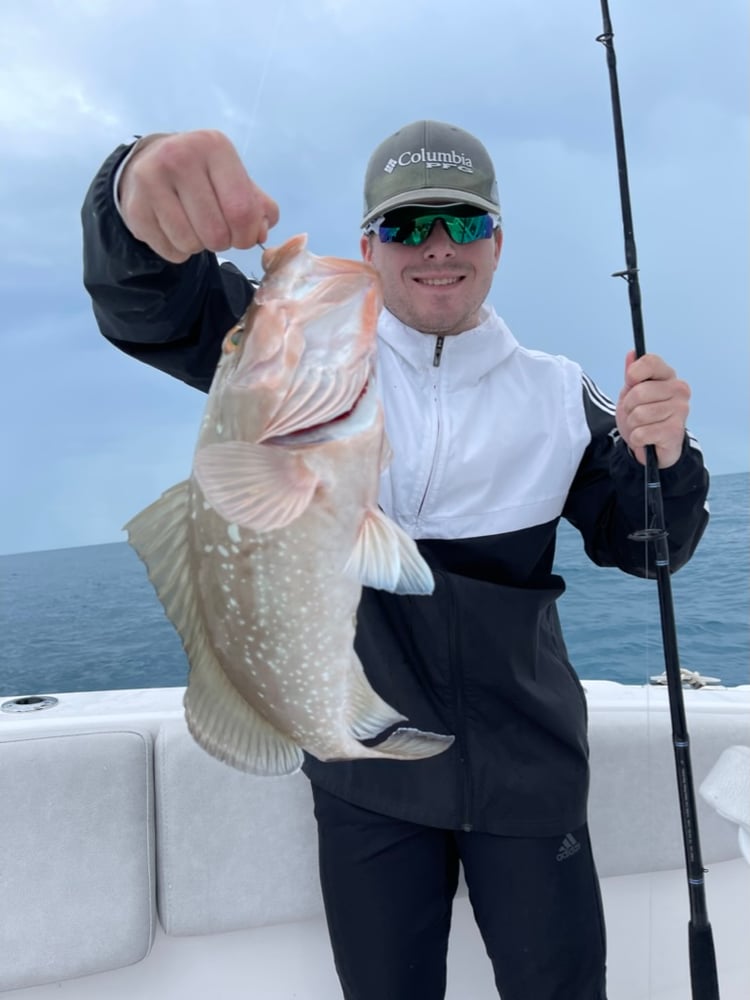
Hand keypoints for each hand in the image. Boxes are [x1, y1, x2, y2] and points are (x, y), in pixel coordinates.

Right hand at [118, 130, 279, 262]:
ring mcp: (151, 180)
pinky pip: (170, 251)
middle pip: (216, 233)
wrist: (152, 162)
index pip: (242, 211)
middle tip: (216, 231)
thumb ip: (258, 206)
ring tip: (194, 226)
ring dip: (198, 246)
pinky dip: (178, 251)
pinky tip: (175, 229)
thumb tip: (260, 232)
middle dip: (222, 242)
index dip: (247, 236)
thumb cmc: (204, 176)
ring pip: (191, 244)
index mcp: (214, 147)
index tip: (243, 236)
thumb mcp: (235, 179)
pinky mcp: (135, 206)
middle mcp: (179, 157)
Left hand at [616, 351, 689, 467]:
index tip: (630, 382)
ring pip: (638, 415)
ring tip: (642, 426)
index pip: (650, 362)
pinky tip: (646, 438)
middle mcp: (679, 389)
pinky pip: (641, 433)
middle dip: (628, 407)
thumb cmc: (642, 416)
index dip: (634, 373)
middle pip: (639, 392)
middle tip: (635, 413)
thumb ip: (632, 375)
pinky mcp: (675, 431)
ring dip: (632, 425)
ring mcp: (680, 410)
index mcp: (667, 376)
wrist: (651, 445)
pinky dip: (636, 438)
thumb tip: (632, 353)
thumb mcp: (631, 394)